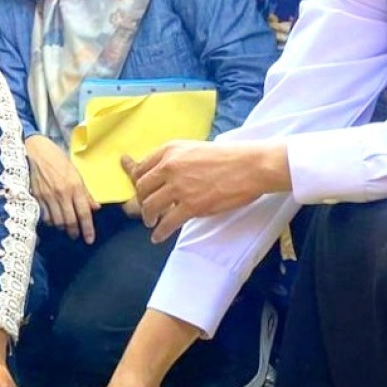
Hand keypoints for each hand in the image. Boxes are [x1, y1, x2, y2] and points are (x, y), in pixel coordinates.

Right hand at [26, 135, 99, 242]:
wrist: (35, 151)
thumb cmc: (57, 159)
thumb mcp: (75, 172)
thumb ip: (85, 192)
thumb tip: (96, 207)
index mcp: (75, 186)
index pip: (84, 212)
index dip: (88, 228)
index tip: (89, 239)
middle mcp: (62, 193)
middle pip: (70, 220)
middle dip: (74, 232)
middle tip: (76, 236)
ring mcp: (48, 196)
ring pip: (57, 221)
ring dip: (62, 228)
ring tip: (65, 229)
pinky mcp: (36, 197)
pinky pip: (44, 216)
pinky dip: (50, 221)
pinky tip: (52, 220)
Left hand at [123, 140, 290, 243]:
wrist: (249, 166)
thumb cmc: (228, 157)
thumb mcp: (195, 149)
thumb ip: (176, 160)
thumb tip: (163, 176)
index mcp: (170, 150)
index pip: (141, 167)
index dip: (137, 182)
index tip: (139, 191)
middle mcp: (170, 166)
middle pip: (141, 188)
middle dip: (140, 201)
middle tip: (146, 209)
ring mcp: (179, 187)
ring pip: (150, 206)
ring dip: (148, 217)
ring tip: (152, 223)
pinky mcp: (191, 205)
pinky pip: (167, 223)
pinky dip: (160, 232)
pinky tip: (158, 237)